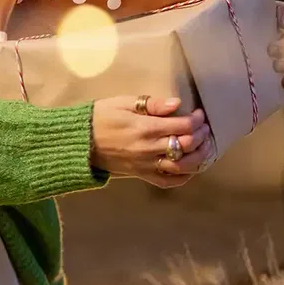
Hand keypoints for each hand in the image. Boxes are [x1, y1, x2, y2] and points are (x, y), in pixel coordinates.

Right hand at [90, 96, 212, 189]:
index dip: (197, 120)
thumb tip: (177, 104)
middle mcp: (149, 148)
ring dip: (199, 156)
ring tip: (203, 146)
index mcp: (145, 128)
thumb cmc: (100, 117)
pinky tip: (190, 167)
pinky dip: (184, 177)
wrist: (80, 142)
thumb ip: (151, 104)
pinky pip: (168, 181)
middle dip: (201, 135)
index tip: (199, 114)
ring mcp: (146, 164)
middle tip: (204, 127)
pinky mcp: (142, 175)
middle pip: (187, 145)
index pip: (183, 126)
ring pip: (183, 166)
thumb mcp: (122, 103)